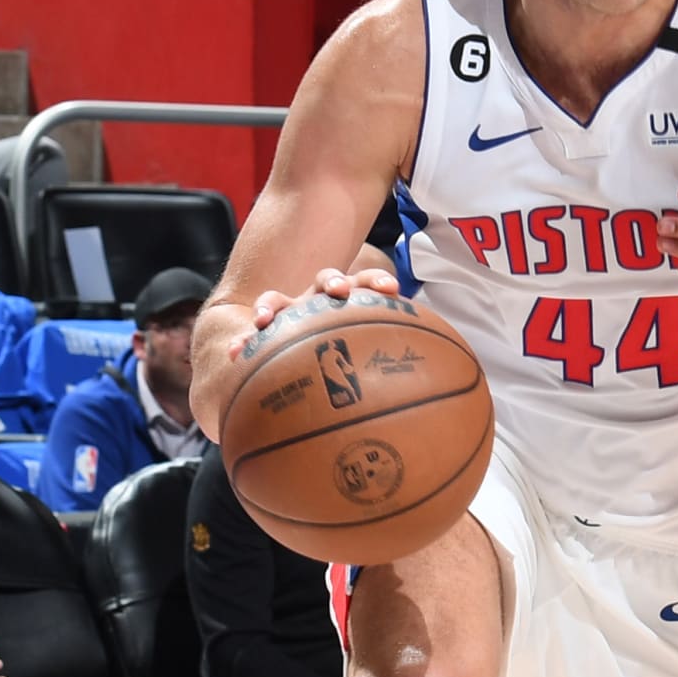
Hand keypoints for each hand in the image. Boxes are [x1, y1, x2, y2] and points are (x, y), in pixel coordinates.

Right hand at [237, 263, 401, 356]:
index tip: (392, 288)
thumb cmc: (343, 361)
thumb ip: (394, 369)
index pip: (366, 282)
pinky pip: (248, 335)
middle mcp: (317, 301)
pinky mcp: (263, 331)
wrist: (296, 359)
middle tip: (340, 291)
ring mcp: (288, 313)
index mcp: (348, 302)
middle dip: (332, 282)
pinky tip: (235, 354)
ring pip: (280, 299)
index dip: (377, 281)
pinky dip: (241, 342)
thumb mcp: (369, 363)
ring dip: (273, 305)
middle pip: (325, 281)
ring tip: (266, 318)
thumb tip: (442, 395)